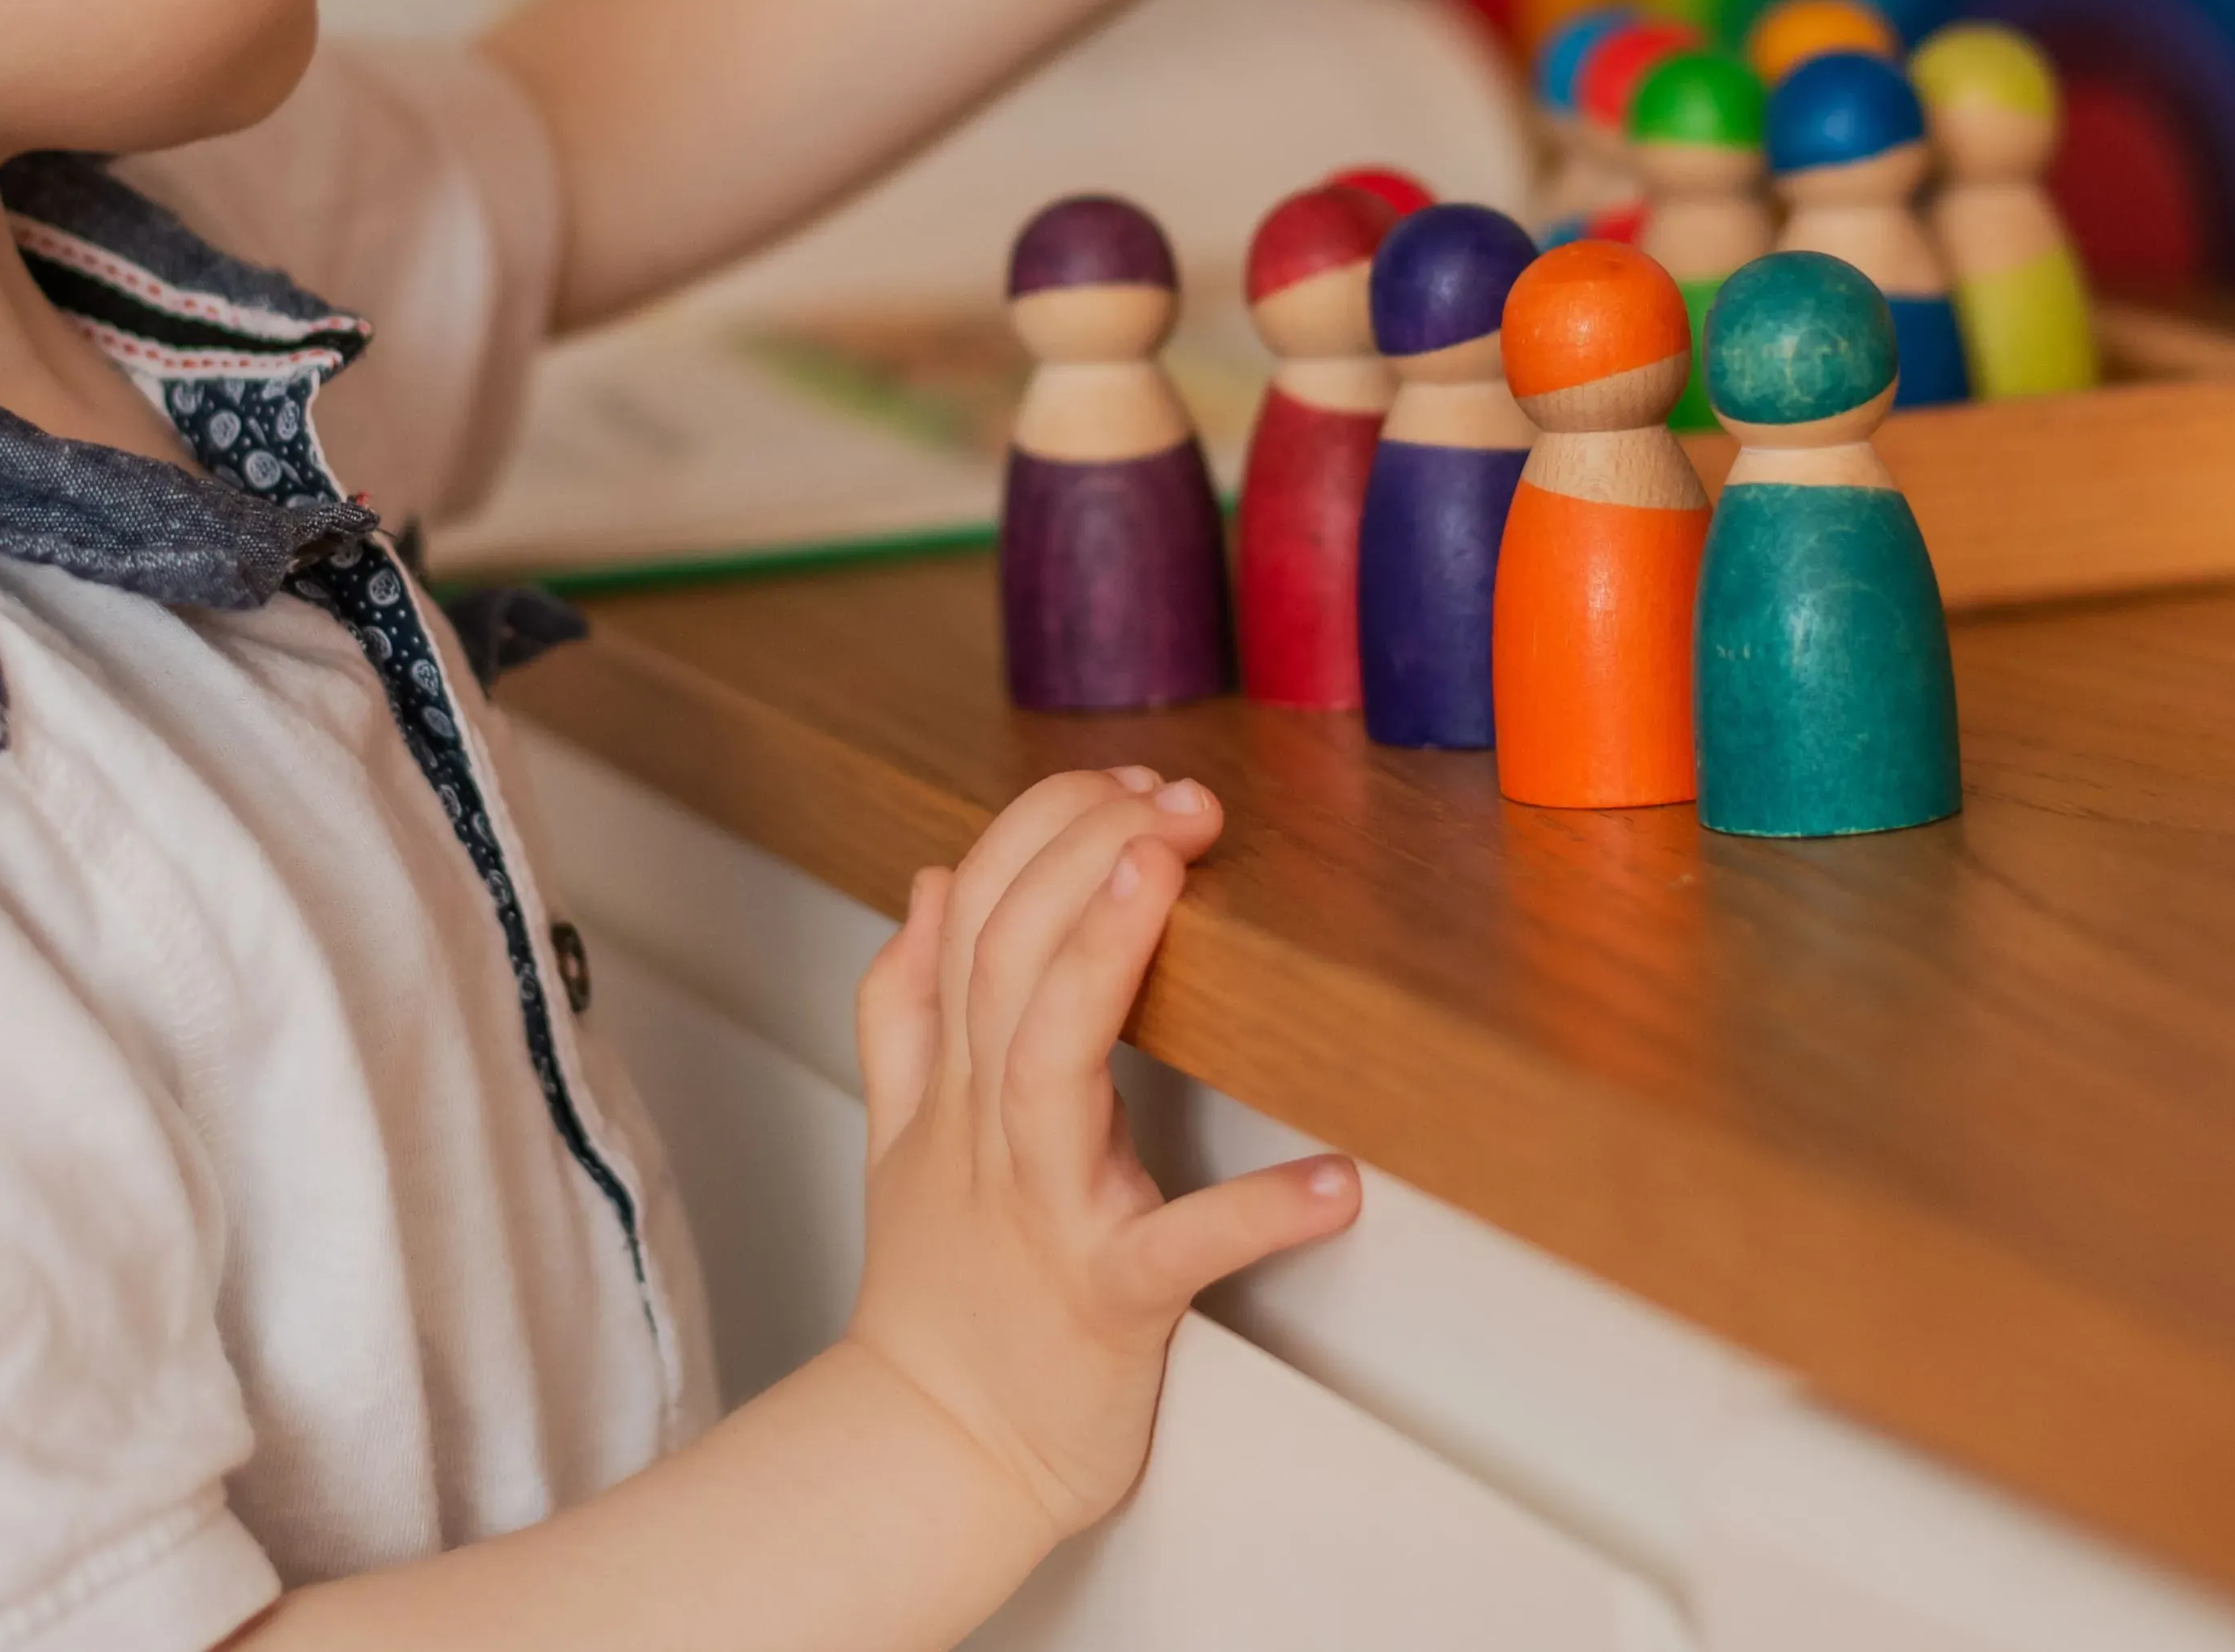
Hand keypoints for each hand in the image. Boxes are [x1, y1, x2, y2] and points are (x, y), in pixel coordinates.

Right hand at [839, 768, 1361, 1541]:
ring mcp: (1046, 1212)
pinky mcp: (1109, 1301)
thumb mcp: (899, 1138)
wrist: (933, 1454)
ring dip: (1104, 956)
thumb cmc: (938, 1296)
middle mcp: (990, 1129)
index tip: (1121, 780)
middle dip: (1080, 853)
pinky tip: (1335, 1181)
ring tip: (1167, 871)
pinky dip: (1258, 1214)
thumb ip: (905, 1009)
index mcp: (956, 1082)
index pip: (970, 911)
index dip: (1039, 830)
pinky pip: (1183, 1248)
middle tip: (1172, 796)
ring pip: (1050, 1061)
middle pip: (1006, 955)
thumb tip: (921, 885)